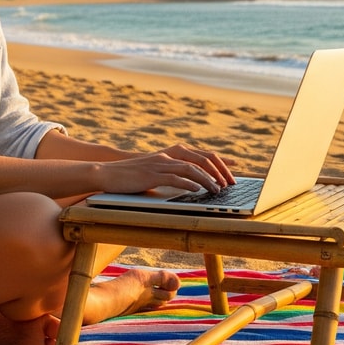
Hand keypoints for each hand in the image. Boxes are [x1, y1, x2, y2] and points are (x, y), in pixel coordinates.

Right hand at [104, 142, 236, 195]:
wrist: (108, 173)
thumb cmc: (131, 177)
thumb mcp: (155, 175)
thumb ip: (171, 177)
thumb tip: (190, 187)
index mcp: (170, 154)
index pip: (201, 154)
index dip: (219, 160)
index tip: (235, 166)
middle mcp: (168, 156)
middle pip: (201, 159)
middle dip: (218, 171)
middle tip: (230, 183)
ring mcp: (160, 163)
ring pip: (191, 168)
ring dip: (207, 179)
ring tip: (218, 189)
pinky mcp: (152, 174)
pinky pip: (175, 177)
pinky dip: (189, 183)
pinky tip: (198, 190)